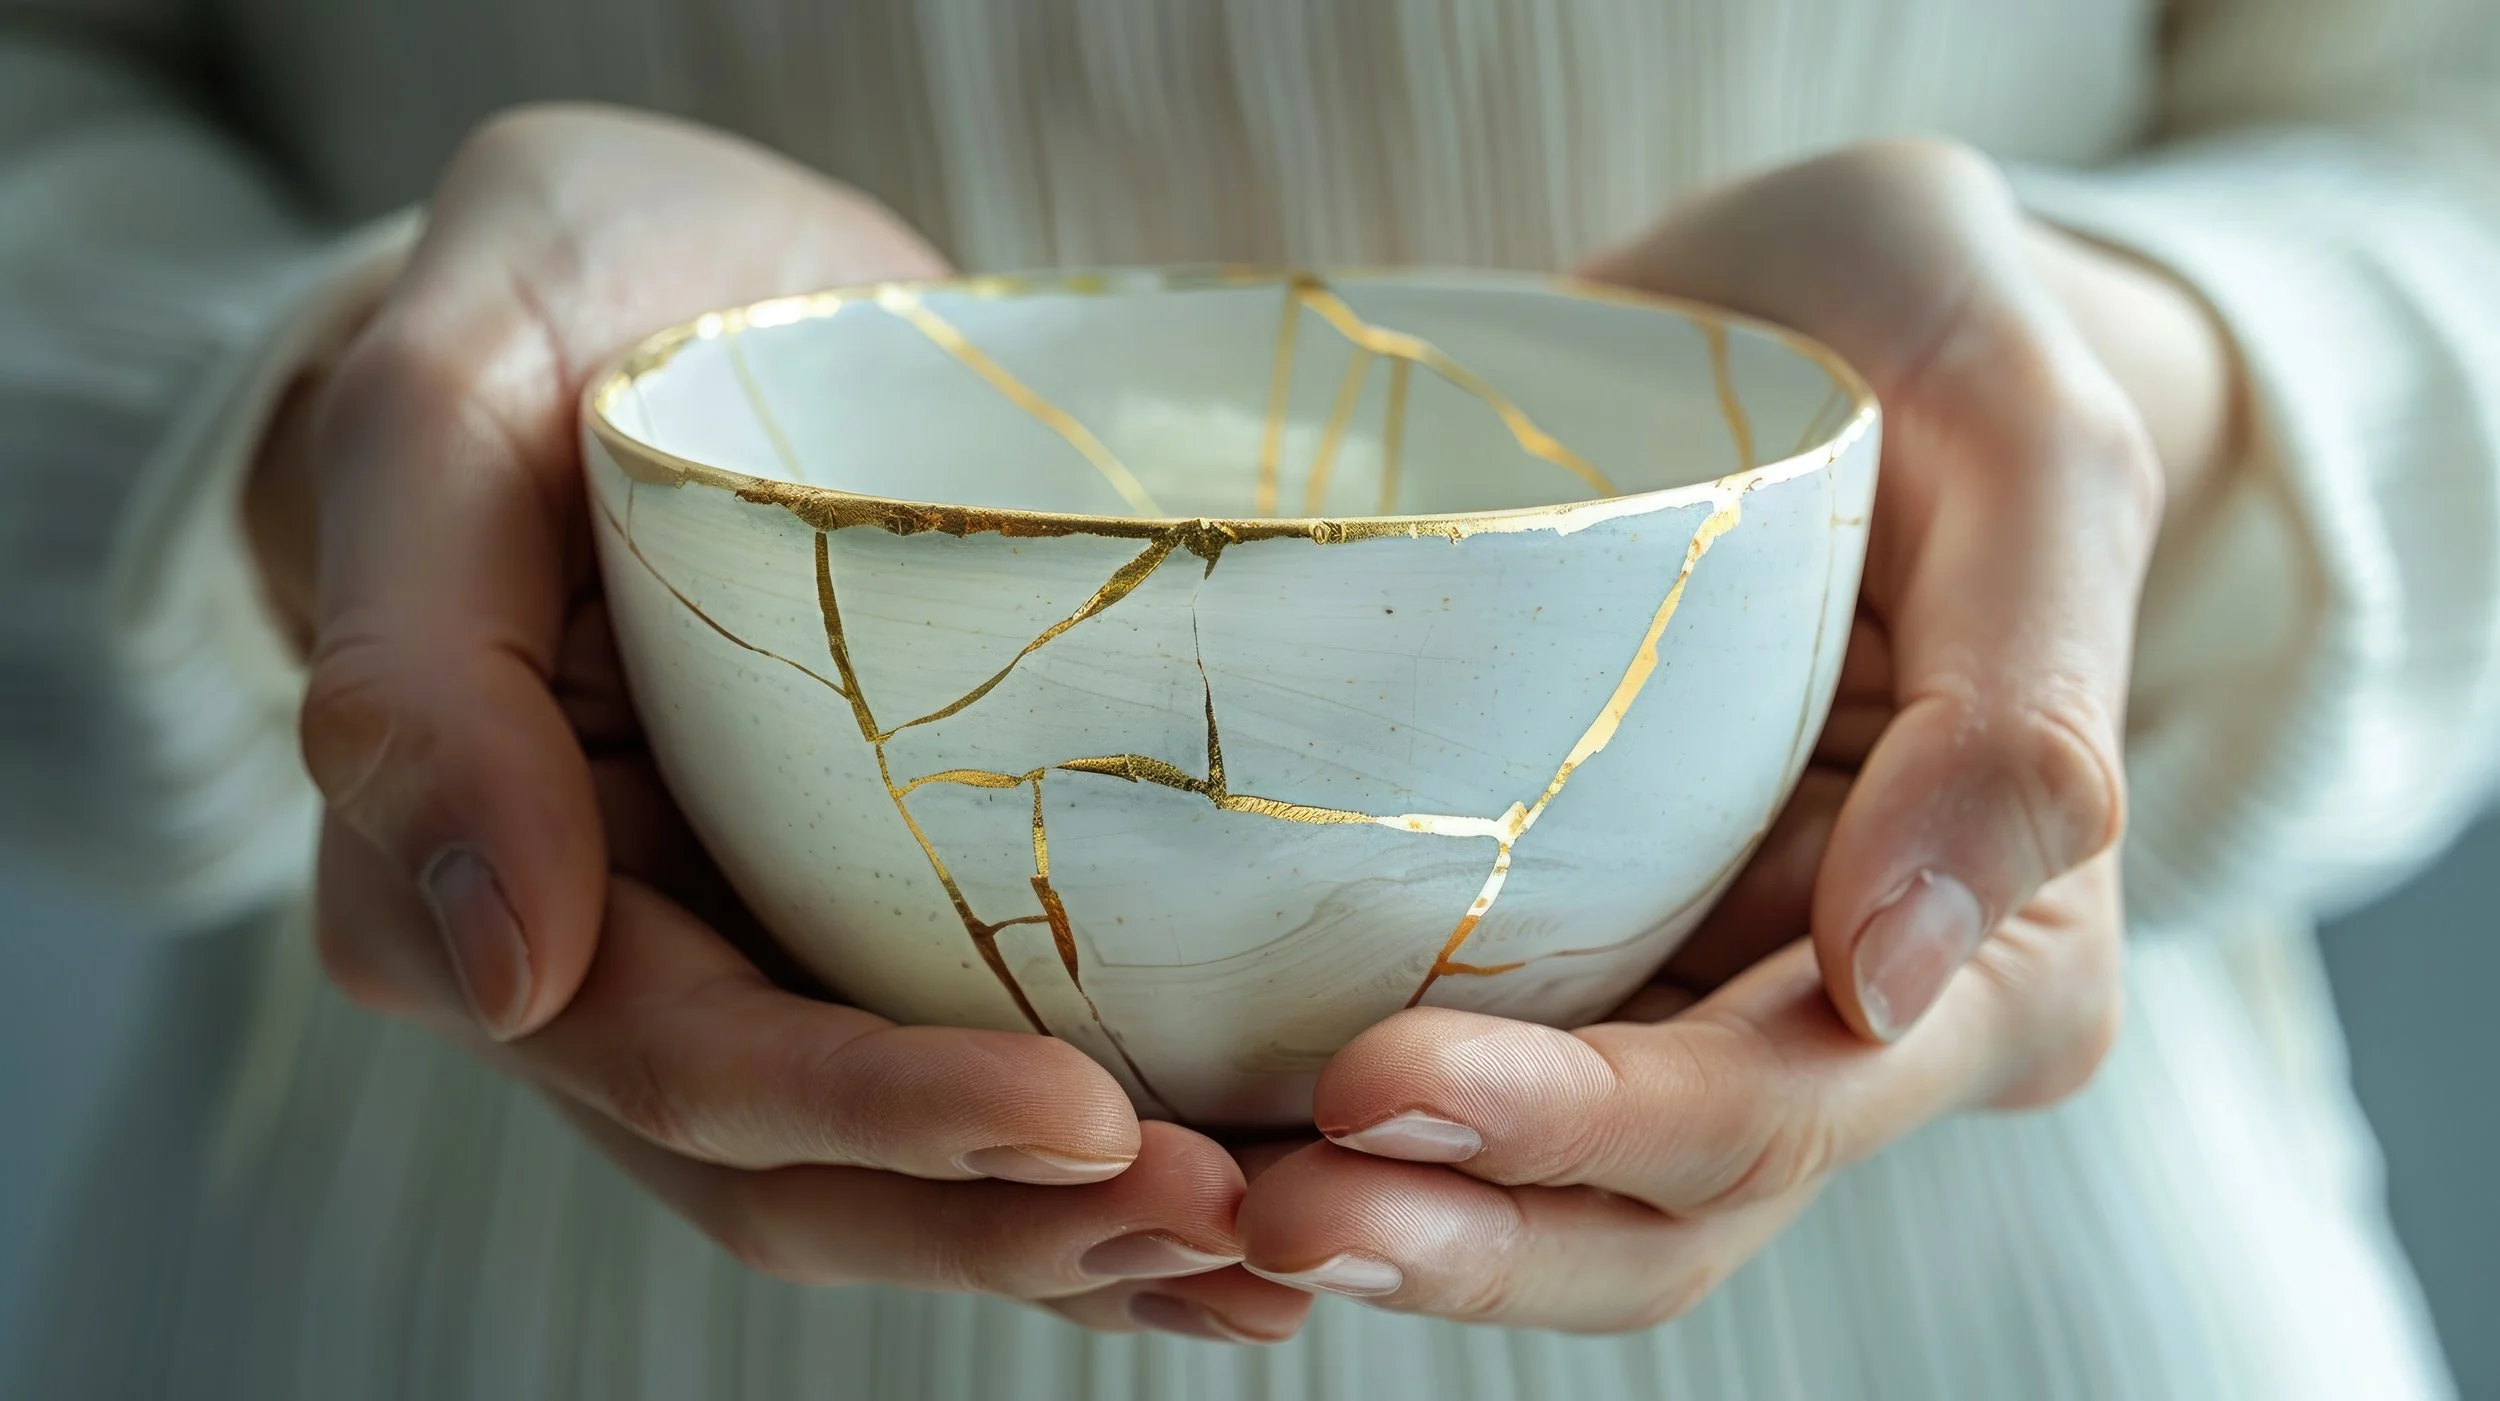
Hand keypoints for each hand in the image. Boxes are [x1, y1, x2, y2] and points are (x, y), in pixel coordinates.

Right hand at [262, 104, 1311, 1342]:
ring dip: (1076, 1234)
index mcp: (475, 865)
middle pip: (798, 1167)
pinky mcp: (867, 909)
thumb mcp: (447, 411)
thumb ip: (416, 671)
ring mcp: (747, 942)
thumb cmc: (559, 300)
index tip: (1085, 1119)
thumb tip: (500, 973)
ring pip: (892, 1171)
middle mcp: (610, 949)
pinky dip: (1098, 1168)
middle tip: (1231, 1212)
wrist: (675, 269)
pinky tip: (1253, 1196)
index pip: (675, 1055)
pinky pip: (970, 1076)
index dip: (874, 1120)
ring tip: (1273, 1240)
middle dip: (1008, 1217)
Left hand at [1234, 138, 2236, 1328]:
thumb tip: (1893, 973)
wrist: (1816, 300)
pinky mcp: (1581, 933)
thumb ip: (2019, 710)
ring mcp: (1701, 987)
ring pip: (1556, 1196)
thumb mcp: (2034, 455)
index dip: (1590, 1131)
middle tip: (1262, 1207)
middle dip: (1468, 1232)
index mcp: (2003, 959)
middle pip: (1659, 1208)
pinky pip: (1470, 1069)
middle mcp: (1848, 1016)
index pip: (1790, 1102)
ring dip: (1395, 1228)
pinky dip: (1353, 1135)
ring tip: (1203, 1204)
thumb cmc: (1940, 342)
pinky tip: (1209, 1125)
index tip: (1377, 1089)